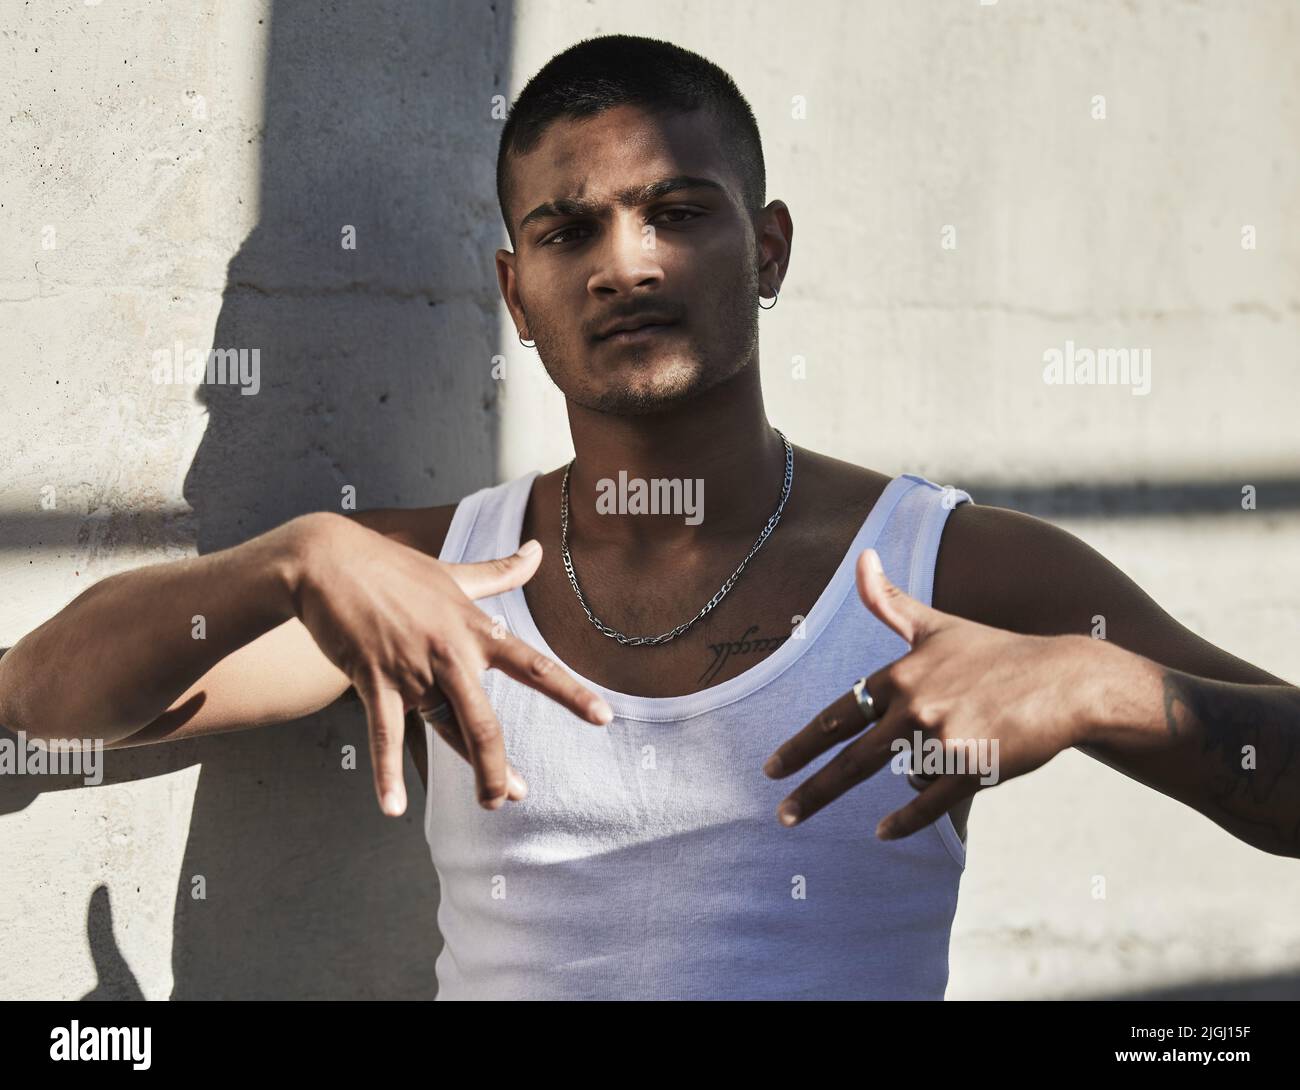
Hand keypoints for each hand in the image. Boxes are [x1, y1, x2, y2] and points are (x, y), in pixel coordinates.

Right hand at [290, 514, 611, 816]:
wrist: (329, 561)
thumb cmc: (394, 567)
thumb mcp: (453, 572)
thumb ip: (500, 572)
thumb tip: (538, 550)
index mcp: (475, 628)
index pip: (533, 665)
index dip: (571, 692)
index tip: (603, 717)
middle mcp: (451, 653)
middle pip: (485, 720)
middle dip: (501, 765)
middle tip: (516, 796)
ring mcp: (412, 669)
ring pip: (446, 731)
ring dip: (470, 770)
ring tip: (489, 803)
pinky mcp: (374, 680)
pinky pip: (384, 735)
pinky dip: (387, 775)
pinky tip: (393, 808)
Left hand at [762, 547, 1113, 839]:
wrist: (1065, 680)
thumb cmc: (997, 653)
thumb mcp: (937, 624)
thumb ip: (890, 601)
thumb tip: (862, 557)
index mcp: (902, 675)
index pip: (837, 714)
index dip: (801, 744)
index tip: (771, 768)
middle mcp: (916, 705)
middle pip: (851, 757)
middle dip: (812, 789)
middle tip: (782, 814)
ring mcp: (944, 738)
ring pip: (896, 776)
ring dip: (877, 789)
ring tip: (874, 791)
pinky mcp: (974, 767)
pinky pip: (928, 802)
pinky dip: (904, 821)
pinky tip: (882, 833)